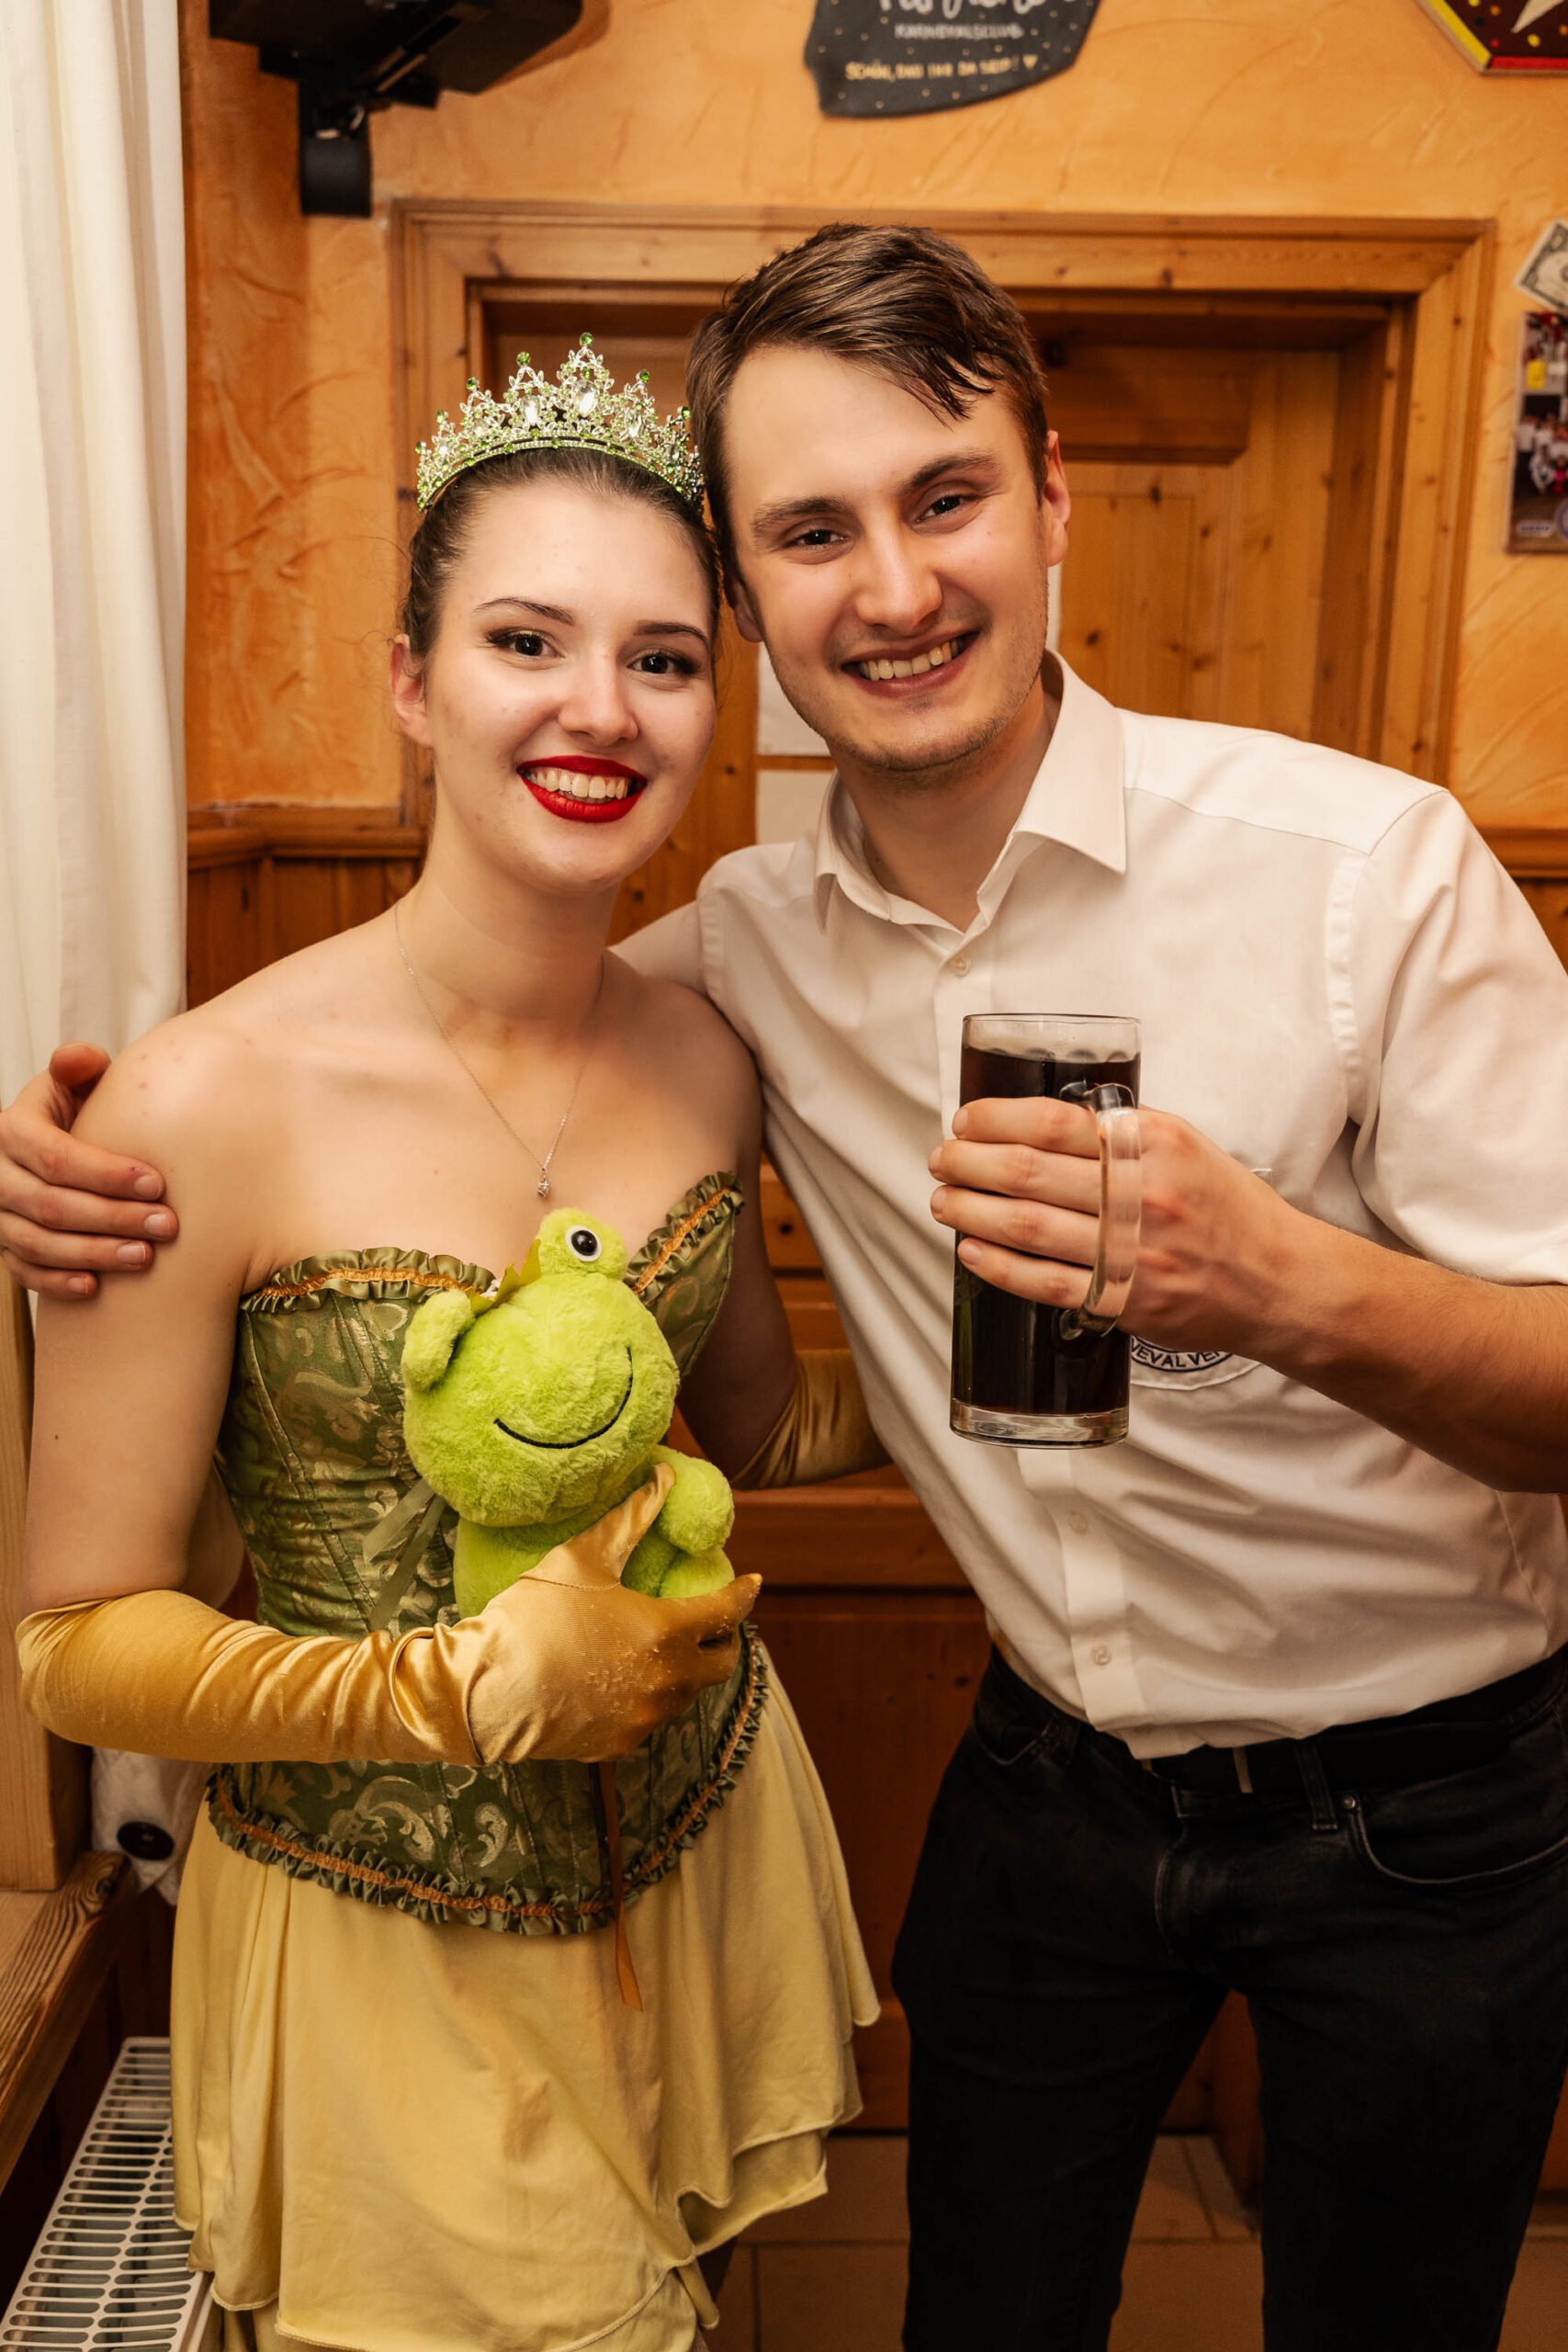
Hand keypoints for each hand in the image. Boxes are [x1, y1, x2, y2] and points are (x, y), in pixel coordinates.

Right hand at [0, 1044, 177, 1298]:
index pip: (56, 1157)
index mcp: (13, 1130)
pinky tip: (96, 1287)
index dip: (106, 1173)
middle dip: (113, 1217)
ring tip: (145, 1256)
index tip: (157, 1183)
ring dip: (94, 1253)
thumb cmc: (74, 1114)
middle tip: (166, 1225)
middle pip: (52, 1205)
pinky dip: (57, 1282)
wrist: (51, 1148)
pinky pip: (24, 1271)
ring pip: (39, 1243)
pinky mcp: (4, 1246)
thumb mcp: (75, 1084)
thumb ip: (81, 1068)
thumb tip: (80, 1058)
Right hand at [466, 1469, 761, 1761]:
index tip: (753, 1582)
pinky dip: (652, 1695)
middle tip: (715, 1620)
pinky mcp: (619, 1744)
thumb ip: (631, 1518)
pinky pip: (651, 1717)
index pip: (726, 1612)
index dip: (743, 1594)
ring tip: (670, 1647)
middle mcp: (668, 1683)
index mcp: (666, 1633)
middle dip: (726, 1639)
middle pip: (721, 1664)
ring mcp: (645, 1718)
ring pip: (687, 1693)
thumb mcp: (583, 1558)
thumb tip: (663, 1476)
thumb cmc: (534, 1618)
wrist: (487, 1692)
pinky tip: (630, 1679)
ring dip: (689, 1669)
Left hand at [928, 1095, 1299, 1359]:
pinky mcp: (1126, 1301)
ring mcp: (1133, 1251)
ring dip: (971, 1212)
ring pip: (1028, 1226)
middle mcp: (1142, 1193)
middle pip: (1028, 1172)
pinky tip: (972, 1250)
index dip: (995, 1120)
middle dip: (969, 1163)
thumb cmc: (1225, 1209)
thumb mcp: (1183, 1146)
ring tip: (944, 1201)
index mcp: (1153, 1144)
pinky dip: (999, 1265)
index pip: (1052, 1121)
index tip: (965, 1121)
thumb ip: (1119, 1133)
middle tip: (942, 1160)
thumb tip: (1040, 1122)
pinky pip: (1045, 1283)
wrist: (1278, 1281)